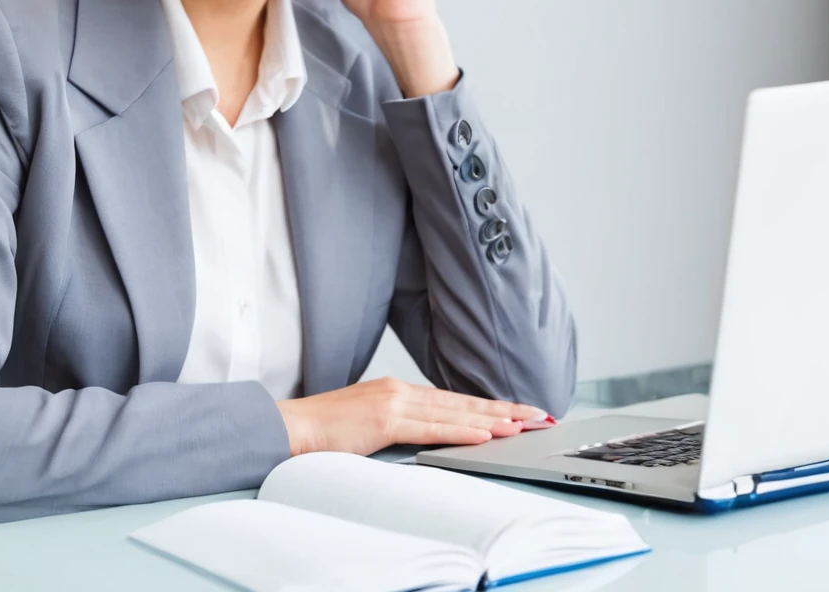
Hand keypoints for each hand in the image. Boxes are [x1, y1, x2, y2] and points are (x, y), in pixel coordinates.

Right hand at [275, 376, 550, 456]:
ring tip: (522, 425)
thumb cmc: (324, 430)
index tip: (515, 412)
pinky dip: (462, 430)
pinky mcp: (385, 418)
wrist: (291, 426)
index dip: (487, 406)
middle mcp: (399, 390)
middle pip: (461, 401)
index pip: (452, 400)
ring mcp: (393, 402)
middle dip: (503, 409)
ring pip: (454, 411)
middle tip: (537, 414)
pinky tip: (484, 433)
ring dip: (492, 419)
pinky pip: (432, 427)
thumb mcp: (367, 424)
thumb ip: (397, 425)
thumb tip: (425, 436)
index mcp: (396, 391)